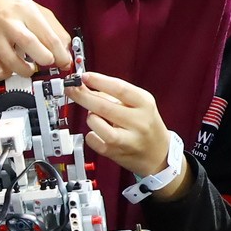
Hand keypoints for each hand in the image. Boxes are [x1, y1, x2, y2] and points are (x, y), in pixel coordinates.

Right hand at [0, 0, 71, 78]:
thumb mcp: (33, 10)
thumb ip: (53, 29)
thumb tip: (66, 54)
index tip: (64, 63)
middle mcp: (7, 22)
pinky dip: (8, 74)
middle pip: (30, 45)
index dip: (60, 54)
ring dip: (27, 70)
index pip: (48, 35)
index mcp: (25, 10)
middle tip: (47, 62)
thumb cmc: (9, 10)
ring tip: (30, 66)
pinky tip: (11, 66)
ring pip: (13, 63)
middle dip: (44, 60)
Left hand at [66, 70, 189, 198]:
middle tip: (71, 89)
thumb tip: (87, 85)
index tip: (84, 76)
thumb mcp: (139, 103)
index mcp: (144, 104)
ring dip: (90, 117)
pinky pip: (94, 141)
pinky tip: (96, 131)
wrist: (158, 154)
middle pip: (104, 106)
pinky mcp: (117, 154)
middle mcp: (138, 121)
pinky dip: (90, 134)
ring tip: (94, 116)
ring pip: (98, 125)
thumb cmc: (146, 124)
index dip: (98, 81)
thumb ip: (114, 94)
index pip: (119, 89)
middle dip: (83, 96)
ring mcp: (128, 139)